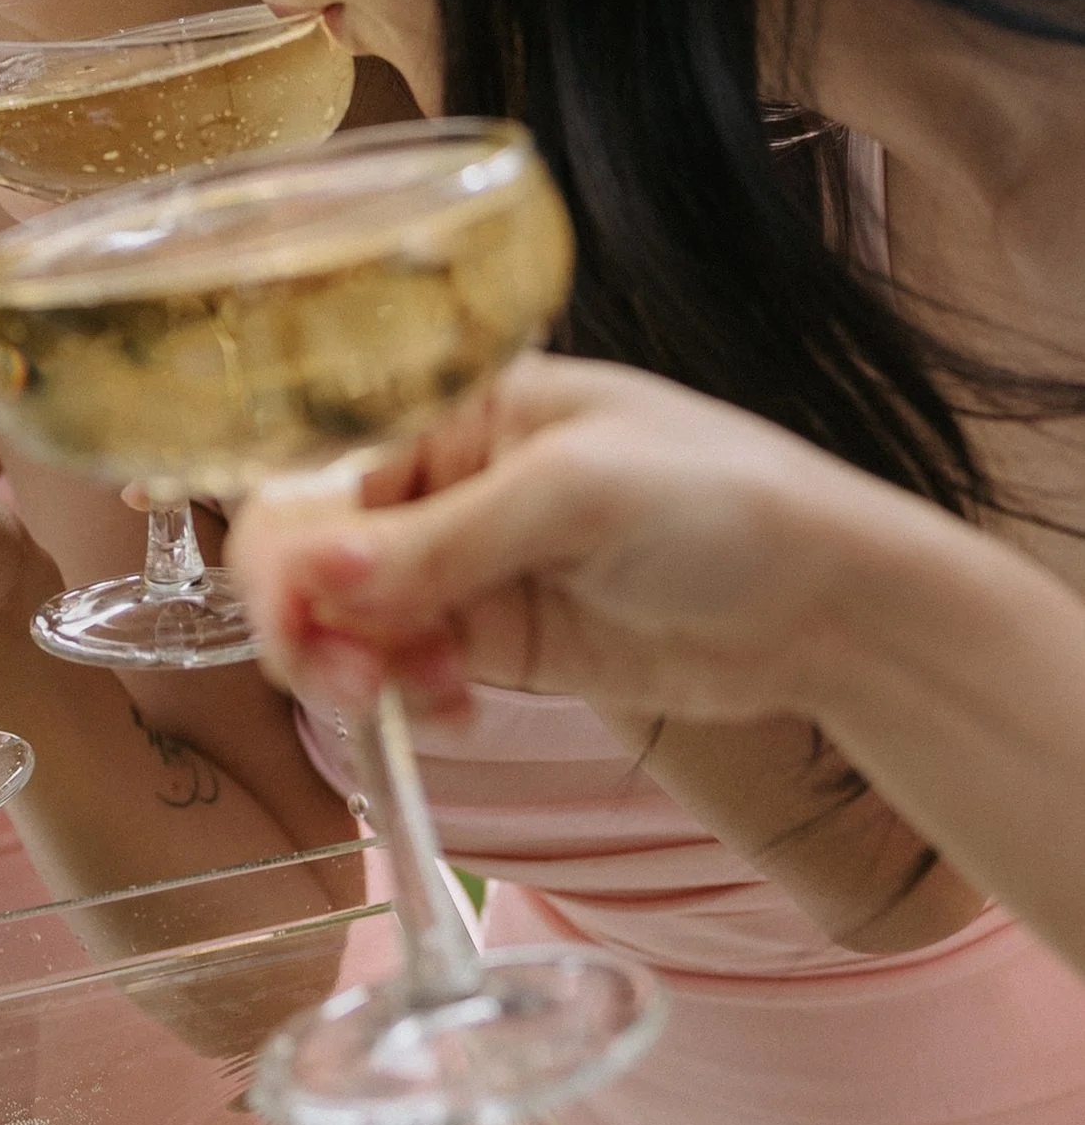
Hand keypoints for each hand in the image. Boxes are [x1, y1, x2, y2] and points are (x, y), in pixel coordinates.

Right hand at [231, 354, 888, 729]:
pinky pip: (406, 674)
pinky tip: (453, 714)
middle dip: (311, 623)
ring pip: (349, 624)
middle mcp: (445, 485)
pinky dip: (406, 704)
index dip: (291, 549)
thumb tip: (312, 576)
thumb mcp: (578, 494)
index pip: (321, 471)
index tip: (302, 619)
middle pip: (315, 554)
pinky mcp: (494, 644)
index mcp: (453, 410)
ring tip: (411, 707)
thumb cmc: (725, 500)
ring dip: (354, 673)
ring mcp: (466, 570)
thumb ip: (443, 539)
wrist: (833, 602)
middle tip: (348, 689)